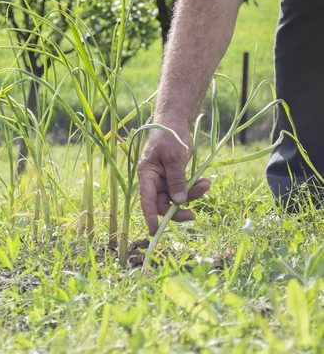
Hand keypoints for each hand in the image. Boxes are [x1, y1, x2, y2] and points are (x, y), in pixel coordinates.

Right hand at [137, 118, 209, 235]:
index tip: (154, 231)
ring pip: (177, 198)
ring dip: (192, 195)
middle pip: (163, 204)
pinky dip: (195, 188)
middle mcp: (154, 181)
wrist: (176, 123)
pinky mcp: (176, 177)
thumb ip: (176, 179)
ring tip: (206, 184)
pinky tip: (205, 182)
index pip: (147, 200)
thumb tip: (179, 201)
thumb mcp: (173, 157)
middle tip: (193, 215)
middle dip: (178, 209)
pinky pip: (185, 190)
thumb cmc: (169, 137)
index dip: (149, 216)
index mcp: (147, 175)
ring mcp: (165, 180)